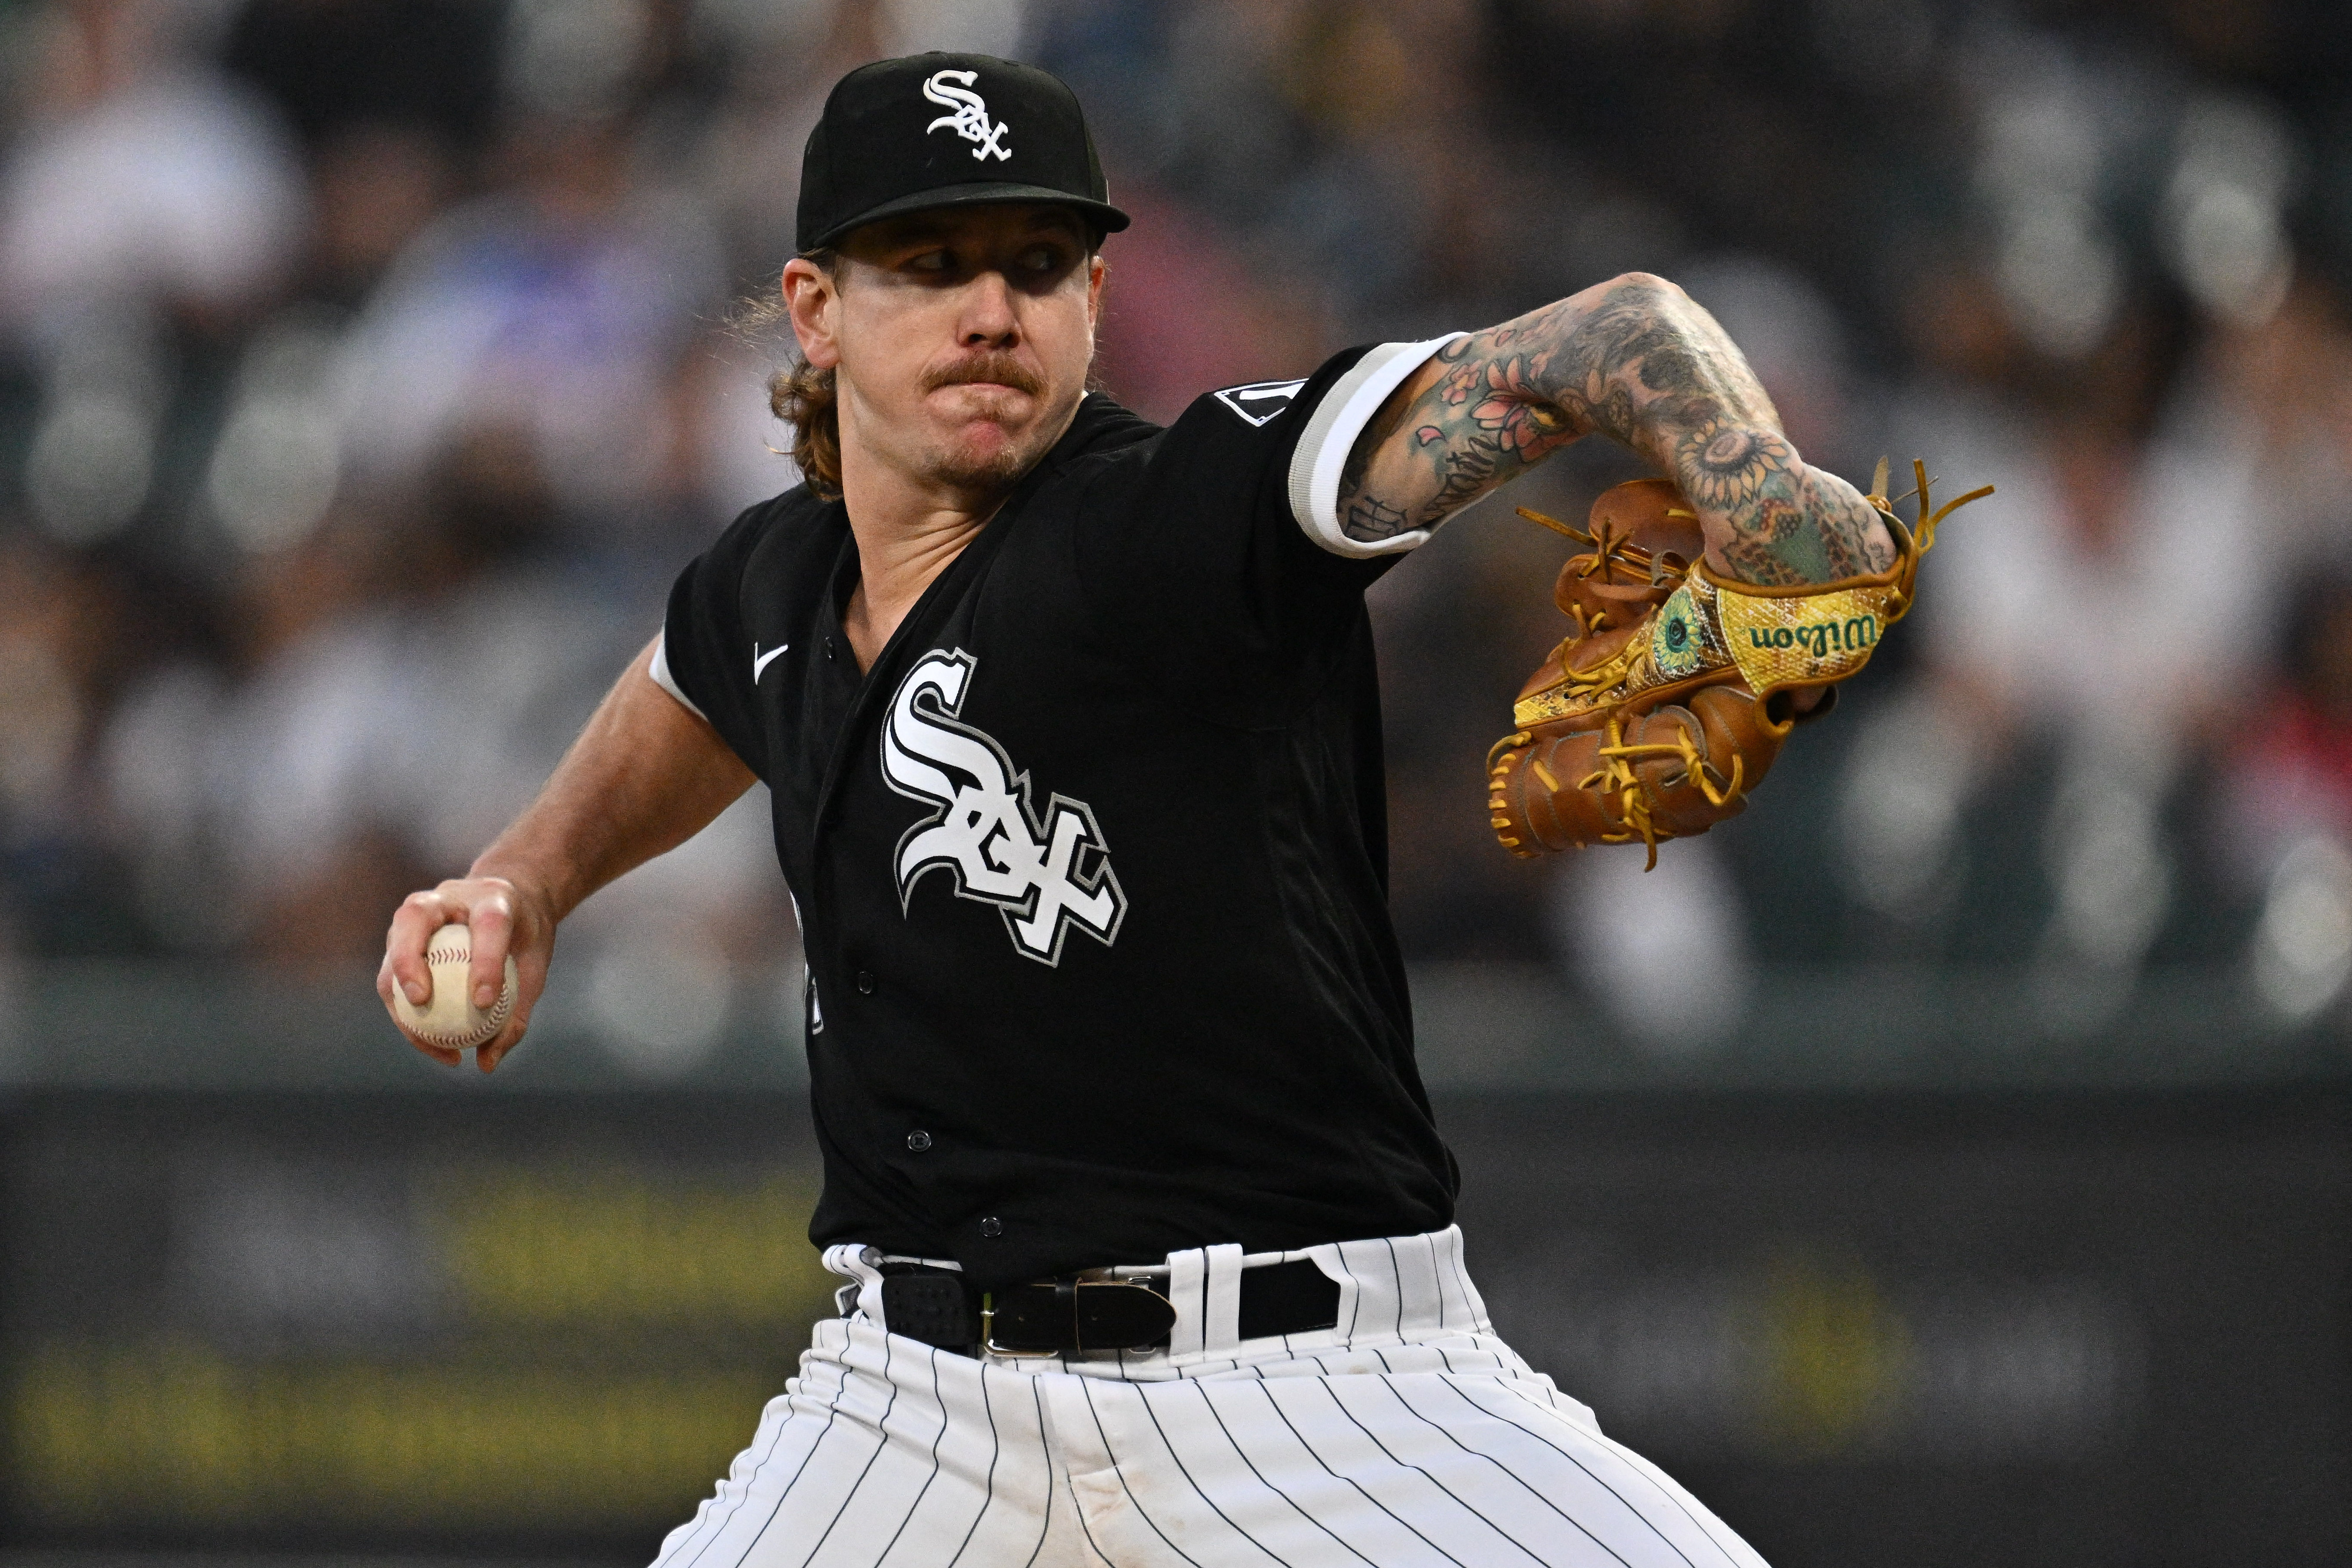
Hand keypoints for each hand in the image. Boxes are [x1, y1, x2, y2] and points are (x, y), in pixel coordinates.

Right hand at [377, 875, 555, 1072]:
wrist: (508, 901)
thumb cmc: (524, 938)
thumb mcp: (535, 970)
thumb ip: (515, 1014)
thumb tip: (486, 1063)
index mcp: (494, 897)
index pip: (489, 924)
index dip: (485, 962)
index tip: (484, 1002)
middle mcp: (449, 896)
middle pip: (416, 916)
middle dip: (410, 960)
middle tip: (422, 1002)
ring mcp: (419, 910)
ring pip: (393, 945)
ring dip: (399, 995)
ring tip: (429, 1044)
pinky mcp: (401, 932)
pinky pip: (392, 970)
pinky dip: (402, 1008)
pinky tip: (426, 1043)